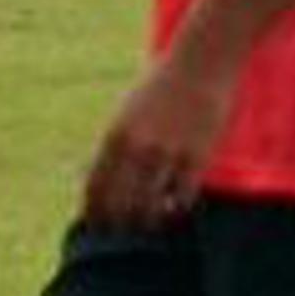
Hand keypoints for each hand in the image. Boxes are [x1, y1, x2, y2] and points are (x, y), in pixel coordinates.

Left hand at [83, 49, 235, 230]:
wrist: (200, 62)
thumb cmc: (160, 89)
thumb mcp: (126, 114)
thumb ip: (113, 146)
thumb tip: (94, 178)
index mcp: (114, 136)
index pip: (95, 189)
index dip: (95, 214)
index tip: (97, 227)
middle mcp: (137, 148)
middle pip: (120, 205)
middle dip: (120, 225)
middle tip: (124, 233)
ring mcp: (167, 154)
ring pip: (150, 207)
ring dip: (148, 221)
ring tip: (150, 223)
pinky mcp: (196, 156)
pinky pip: (183, 198)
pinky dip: (177, 209)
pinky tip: (176, 207)